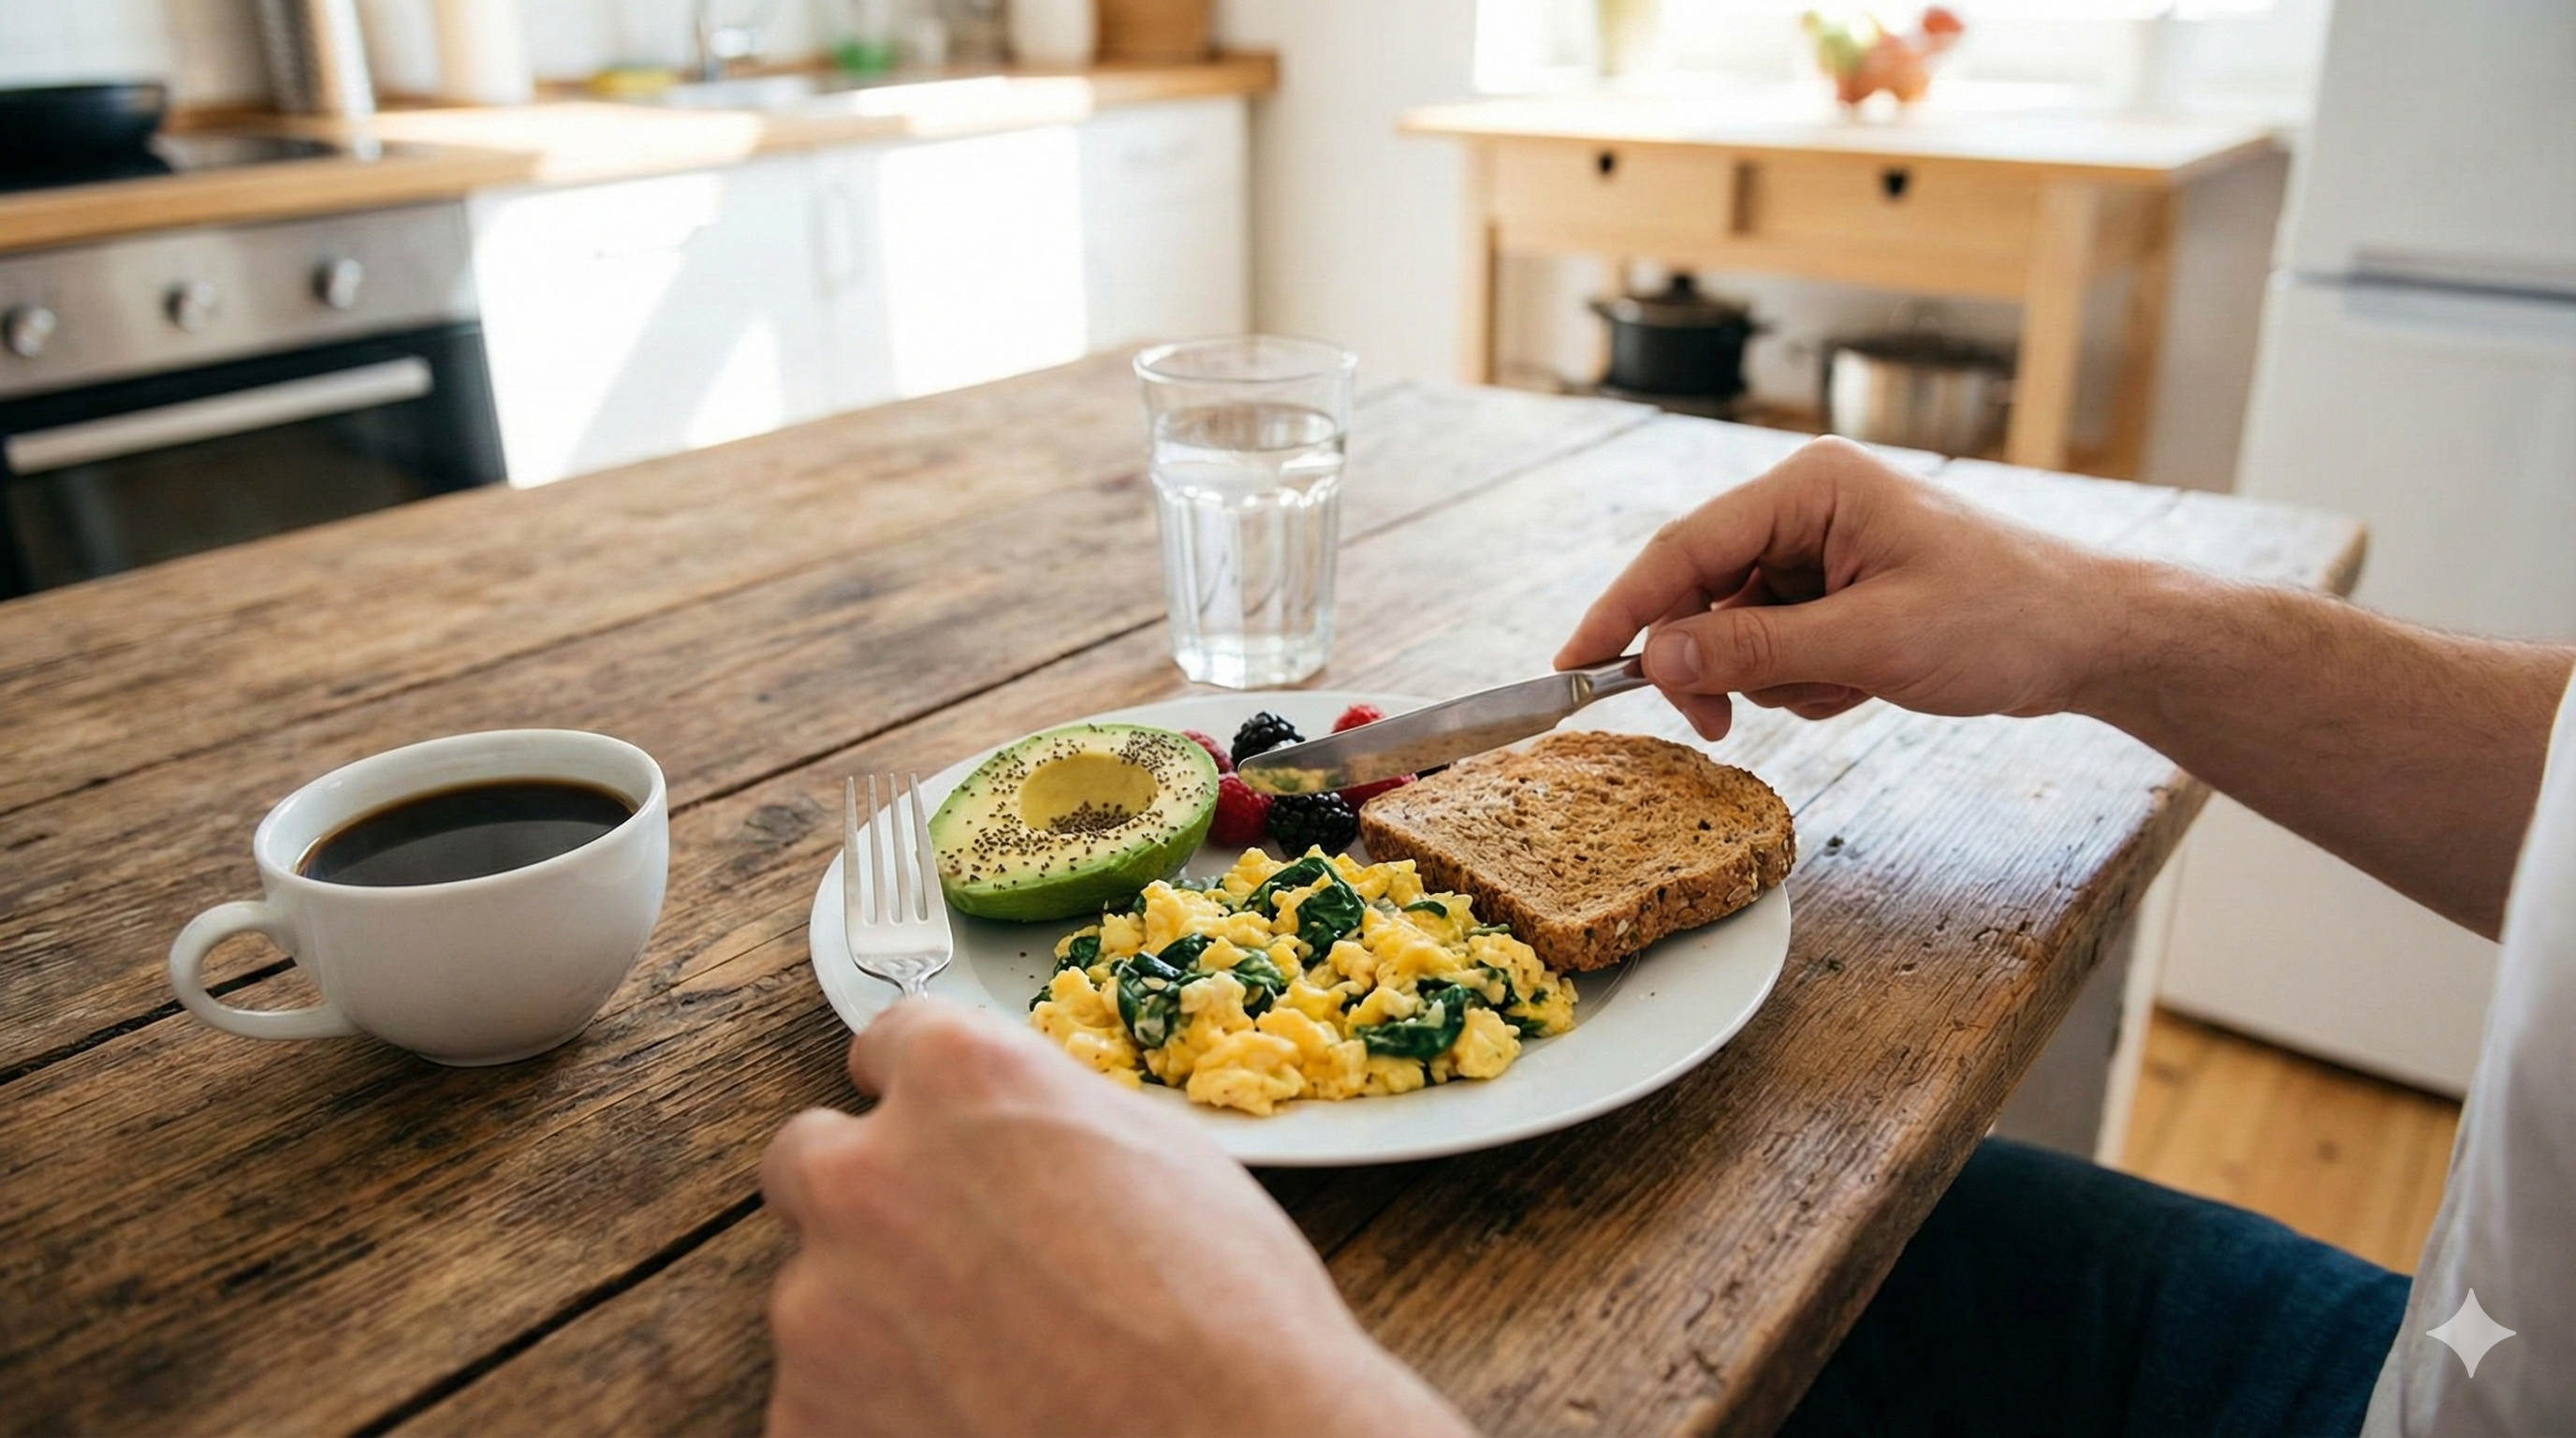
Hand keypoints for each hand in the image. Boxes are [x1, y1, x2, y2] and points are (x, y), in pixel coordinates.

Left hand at [761, 999, 1472, 1437]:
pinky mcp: (807, 1420)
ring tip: (992, 1362)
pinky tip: (971, 1416)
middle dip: (866, 1195)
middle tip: (951, 1252)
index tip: (936, 1125)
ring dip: (878, 1316)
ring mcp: (822, 1309)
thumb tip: (1017, 1136)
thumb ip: (1046, 1121)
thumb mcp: (1160, 1157)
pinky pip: (821, 1399)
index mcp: (960, 1080)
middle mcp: (868, 1175)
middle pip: (811, 1158)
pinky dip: (876, 1410)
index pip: (890, 1044)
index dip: (924, 1092)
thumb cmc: (1229, 1321)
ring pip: (818, 1292)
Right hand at [1556, 437, 2129, 740]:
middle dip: (1711, 661)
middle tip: (1719, 725)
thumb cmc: (2004, 619)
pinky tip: (1863, 683)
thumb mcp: (1871, 642)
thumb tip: (1658, 657)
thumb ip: (1755, 648)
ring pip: (1733, 627)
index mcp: (1810, 486)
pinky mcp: (1835, 589)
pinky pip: (1774, 645)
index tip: (1572, 667)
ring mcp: (1821, 547)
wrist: (2090, 640)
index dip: (1622, 611)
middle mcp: (1806, 505)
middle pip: (1699, 590)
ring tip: (1847, 685)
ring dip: (1772, 677)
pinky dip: (1803, 681)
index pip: (1684, 549)